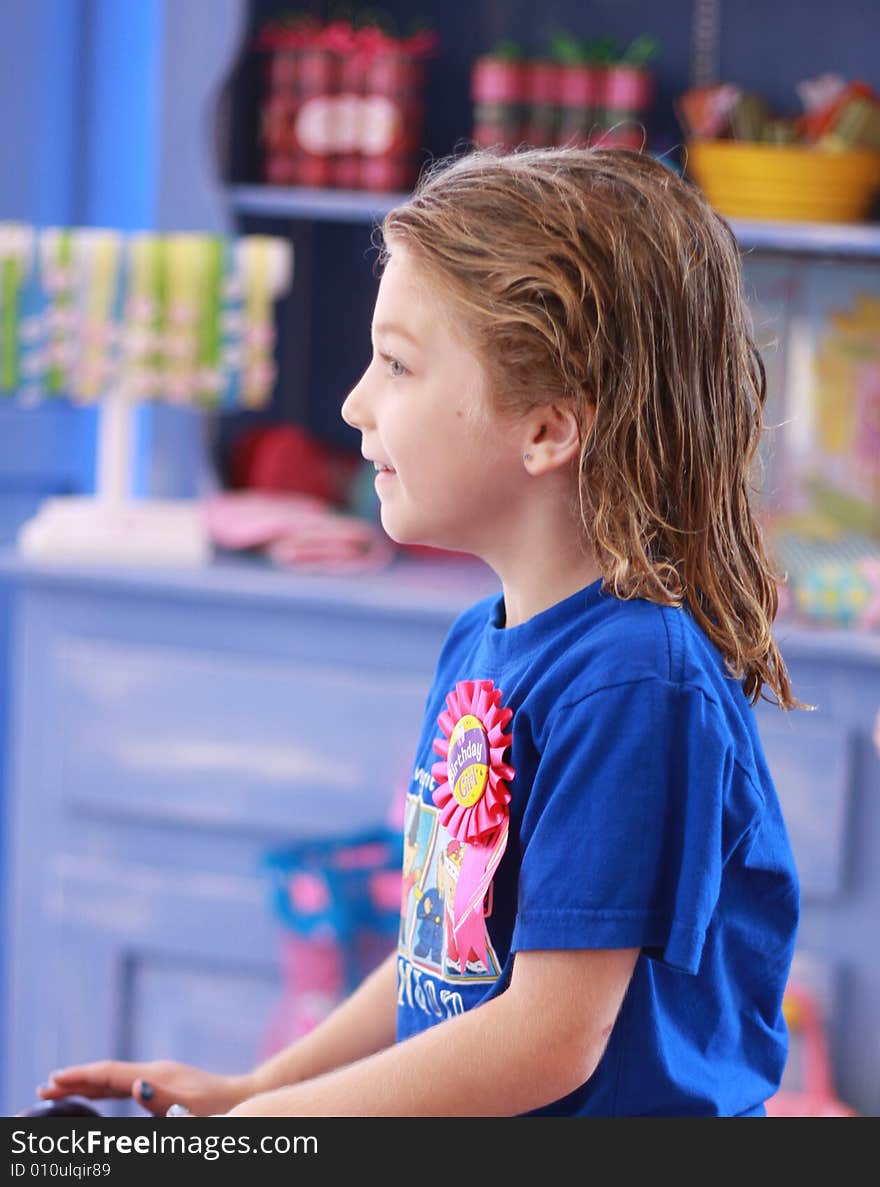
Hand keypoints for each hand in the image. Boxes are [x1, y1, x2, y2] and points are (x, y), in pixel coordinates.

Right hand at [37, 1060, 255, 1117]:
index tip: (52, 1081)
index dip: (79, 1078)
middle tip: (44, 1087)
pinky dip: (106, 1086)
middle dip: (76, 1079)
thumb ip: (161, 1100)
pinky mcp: (167, 1081)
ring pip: (116, 1077)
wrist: (244, 1099)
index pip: (109, 1074)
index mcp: (156, 1077)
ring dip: (88, 1082)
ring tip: (62, 1087)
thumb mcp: (190, 1110)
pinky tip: (100, 1092)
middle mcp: (155, 1071)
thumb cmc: (219, 1112)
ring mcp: (161, 1074)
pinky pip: (127, 1082)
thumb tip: (135, 1085)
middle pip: (107, 1073)